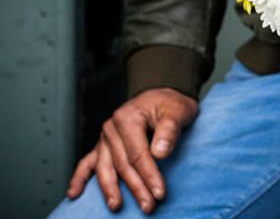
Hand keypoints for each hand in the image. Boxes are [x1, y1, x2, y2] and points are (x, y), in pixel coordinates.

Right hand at [65, 87, 198, 213]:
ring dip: (110, 189)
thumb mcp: (179, 111)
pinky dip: (79, 178)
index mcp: (128, 118)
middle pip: (122, 164)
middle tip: (147, 206)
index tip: (159, 193)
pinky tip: (74, 194)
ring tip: (116, 206)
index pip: (138, 154)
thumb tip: (160, 153)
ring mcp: (105, 138)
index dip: (149, 175)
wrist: (163, 99)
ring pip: (105, 168)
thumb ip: (170, 130)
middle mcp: (112, 128)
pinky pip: (87, 163)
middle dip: (135, 187)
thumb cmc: (171, 106)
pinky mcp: (102, 145)